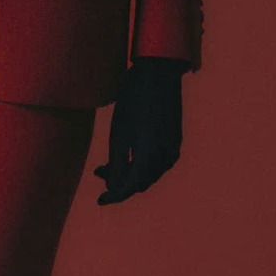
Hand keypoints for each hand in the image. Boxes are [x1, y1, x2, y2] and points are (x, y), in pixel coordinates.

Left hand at [94, 57, 186, 204]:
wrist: (158, 75)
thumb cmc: (133, 102)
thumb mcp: (118, 135)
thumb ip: (117, 165)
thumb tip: (113, 188)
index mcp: (149, 157)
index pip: (130, 188)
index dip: (114, 196)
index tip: (100, 201)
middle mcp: (166, 157)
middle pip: (141, 182)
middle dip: (120, 183)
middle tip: (99, 173)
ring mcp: (173, 149)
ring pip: (150, 173)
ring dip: (130, 173)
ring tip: (108, 164)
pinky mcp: (175, 140)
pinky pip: (158, 161)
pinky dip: (142, 163)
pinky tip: (128, 155)